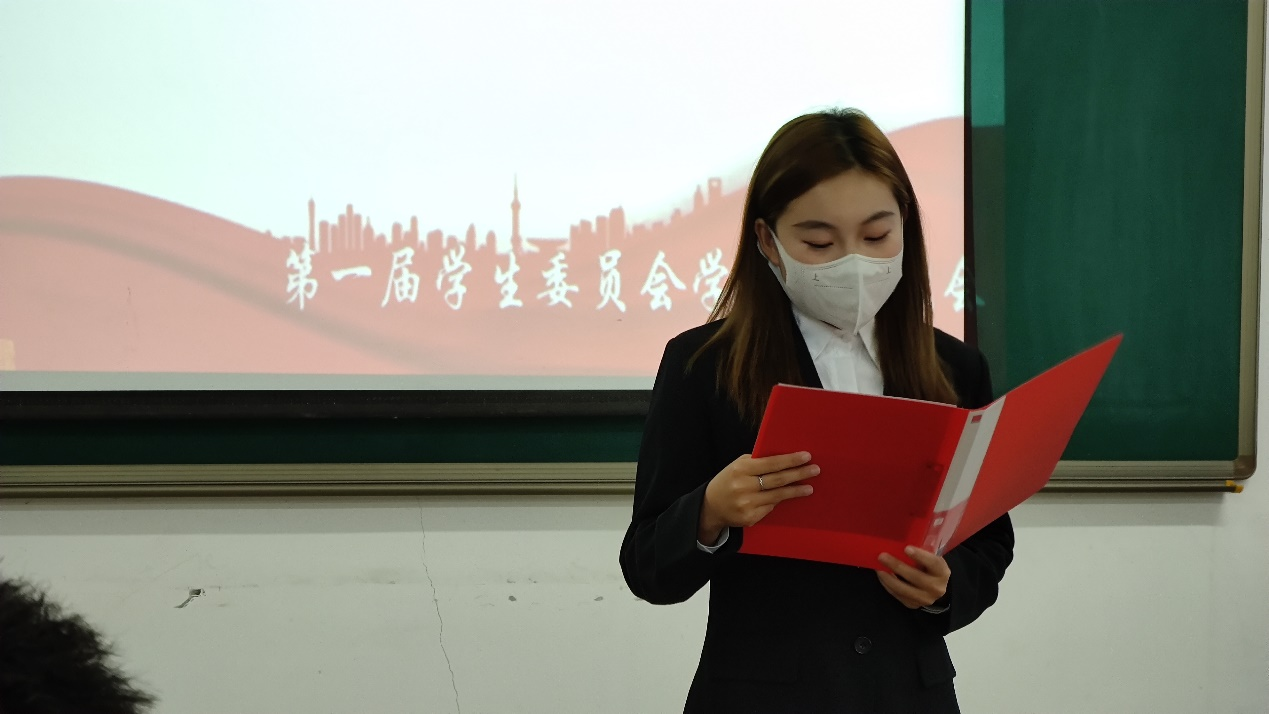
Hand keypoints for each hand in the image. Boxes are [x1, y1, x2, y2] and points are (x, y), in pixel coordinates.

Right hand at [697, 452, 818, 543]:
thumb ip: (757, 462)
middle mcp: (743, 486)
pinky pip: (770, 507)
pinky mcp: (750, 518)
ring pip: (778, 495)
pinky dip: (779, 501)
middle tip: (815, 469)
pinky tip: (786, 497)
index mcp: (741, 469)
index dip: (790, 460)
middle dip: (799, 474)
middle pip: (778, 479)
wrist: (711, 506)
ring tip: (809, 487)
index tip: (806, 456)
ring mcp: (747, 504)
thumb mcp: (738, 466)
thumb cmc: (729, 481)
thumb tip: (784, 459)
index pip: (771, 463)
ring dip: (796, 490)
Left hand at [876, 546, 949, 608]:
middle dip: (897, 566)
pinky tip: (882, 576)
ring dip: (888, 578)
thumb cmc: (928, 567)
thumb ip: (921, 552)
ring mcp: (925, 599)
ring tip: (878, 568)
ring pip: (904, 589)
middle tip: (882, 556)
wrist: (933, 587)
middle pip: (916, 577)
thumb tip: (899, 542)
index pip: (933, 563)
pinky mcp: (913, 605)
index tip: (906, 548)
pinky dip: (887, 585)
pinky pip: (897, 595)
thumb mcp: (930, 558)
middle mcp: (936, 587)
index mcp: (942, 572)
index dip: (920, 556)